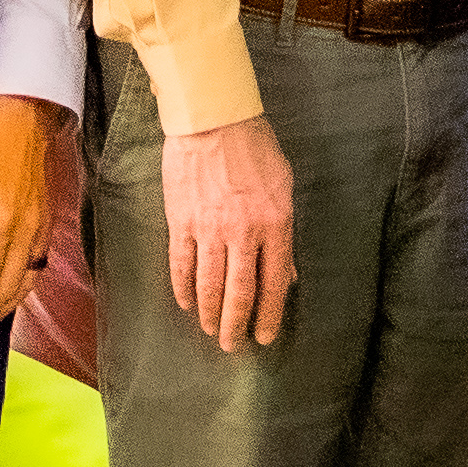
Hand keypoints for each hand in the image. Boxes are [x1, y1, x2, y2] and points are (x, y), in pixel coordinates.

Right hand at [161, 110, 298, 349]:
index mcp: (275, 225)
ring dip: (209, 314)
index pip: (274, 283)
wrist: (213, 120)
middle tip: (233, 346)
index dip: (269, 315)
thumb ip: (285, 232)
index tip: (264, 337)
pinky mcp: (181, 223)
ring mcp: (209, 230)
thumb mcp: (285, 186)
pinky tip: (186, 304)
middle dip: (236, 325)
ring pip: (208, 285)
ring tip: (209, 332)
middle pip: (240, 293)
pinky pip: (181, 265)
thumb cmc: (256, 149)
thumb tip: (286, 273)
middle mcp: (243, 233)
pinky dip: (183, 289)